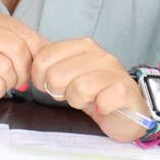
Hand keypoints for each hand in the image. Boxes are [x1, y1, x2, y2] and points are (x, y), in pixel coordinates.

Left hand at [29, 37, 148, 141]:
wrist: (127, 114)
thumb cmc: (94, 93)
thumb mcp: (69, 76)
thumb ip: (51, 67)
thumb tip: (31, 70)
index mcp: (82, 46)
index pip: (44, 57)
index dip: (39, 78)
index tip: (48, 87)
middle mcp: (100, 55)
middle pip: (57, 74)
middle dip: (59, 92)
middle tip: (70, 96)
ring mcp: (116, 72)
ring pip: (79, 87)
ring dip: (78, 101)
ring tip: (86, 102)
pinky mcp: (127, 92)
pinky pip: (104, 100)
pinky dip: (100, 107)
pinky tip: (103, 108)